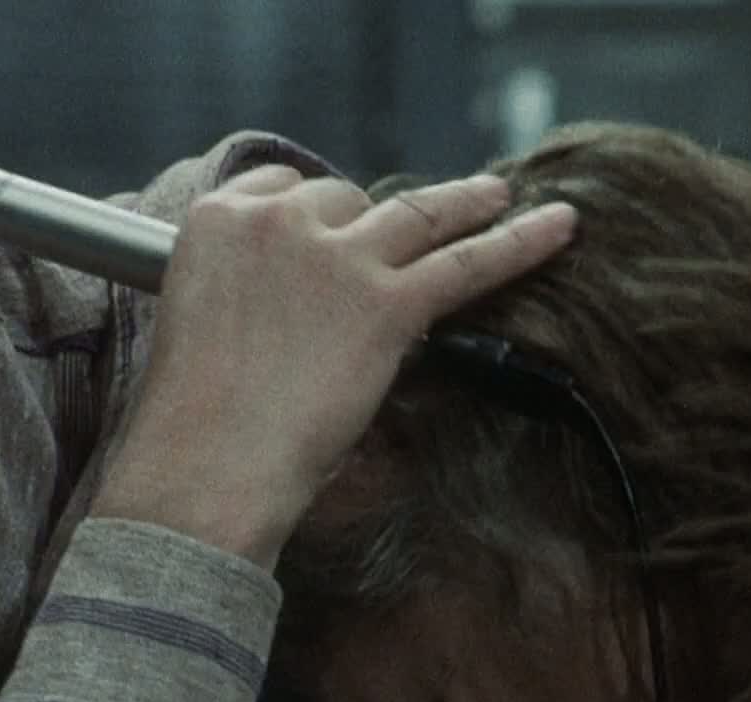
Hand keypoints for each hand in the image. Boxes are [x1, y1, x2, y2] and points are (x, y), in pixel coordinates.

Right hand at [92, 165, 577, 567]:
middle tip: (401, 254)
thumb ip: (242, 293)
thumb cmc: (192, 423)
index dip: (316, 213)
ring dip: (465, 203)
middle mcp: (278, 221)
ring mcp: (337, 258)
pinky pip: (467, 264)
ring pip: (417, 214)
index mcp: (217, 220)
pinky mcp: (386, 304)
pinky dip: (520, 244)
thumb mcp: (198, 322)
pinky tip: (558, 227)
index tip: (335, 229)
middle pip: (349, 201)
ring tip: (498, 196)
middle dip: (374, 229)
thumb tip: (291, 312)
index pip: (284, 186)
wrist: (206, 466)